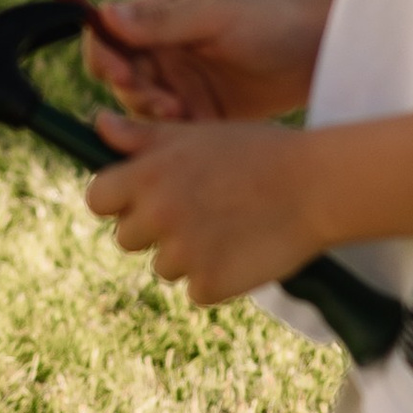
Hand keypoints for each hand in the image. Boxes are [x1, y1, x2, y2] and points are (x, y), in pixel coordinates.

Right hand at [83, 0, 332, 123]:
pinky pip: (169, 129)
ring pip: (140, 107)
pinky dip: (174, 134)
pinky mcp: (198, 112)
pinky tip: (196, 130)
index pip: (106, 36)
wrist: (321, 54)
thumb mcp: (215, 16)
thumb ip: (162, 21)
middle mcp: (161, 48)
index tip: (121, 75)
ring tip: (184, 113)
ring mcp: (179, 82)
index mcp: (157, 16)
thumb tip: (105, 12)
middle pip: (119, 78)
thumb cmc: (271, 20)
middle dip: (134, 91)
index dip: (104, 57)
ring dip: (153, 114)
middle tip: (164, 102)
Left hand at [84, 111, 325, 306]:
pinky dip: (216, 278)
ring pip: (163, 266)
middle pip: (127, 238)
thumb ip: (141, 136)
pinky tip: (243, 250)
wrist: (316, 186)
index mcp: (148, 176)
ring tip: (229, 226)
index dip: (118, 200)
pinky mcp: (210, 285)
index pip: (97, 200)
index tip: (143, 198)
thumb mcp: (195, 134)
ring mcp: (183, 255)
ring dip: (188, 255)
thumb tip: (98, 123)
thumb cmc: (256, 152)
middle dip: (155, 229)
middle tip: (200, 209)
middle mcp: (158, 216)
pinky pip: (197, 289)